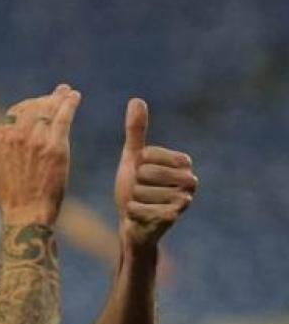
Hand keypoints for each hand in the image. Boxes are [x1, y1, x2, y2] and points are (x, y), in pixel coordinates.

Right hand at [0, 84, 81, 225]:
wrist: (26, 212)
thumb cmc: (11, 197)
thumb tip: (0, 145)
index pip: (16, 111)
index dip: (30, 105)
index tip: (39, 104)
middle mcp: (16, 134)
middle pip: (33, 106)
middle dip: (46, 99)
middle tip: (57, 94)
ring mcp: (36, 139)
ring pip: (50, 109)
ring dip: (60, 98)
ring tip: (68, 93)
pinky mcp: (55, 145)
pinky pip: (63, 117)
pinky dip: (70, 104)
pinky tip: (75, 97)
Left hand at [114, 98, 196, 248]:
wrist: (133, 223)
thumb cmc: (135, 189)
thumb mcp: (133, 158)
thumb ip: (136, 131)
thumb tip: (136, 100)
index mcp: (184, 163)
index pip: (149, 155)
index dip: (138, 166)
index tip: (142, 176)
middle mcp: (191, 180)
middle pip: (146, 173)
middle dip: (135, 184)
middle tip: (141, 193)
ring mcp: (184, 200)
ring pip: (142, 192)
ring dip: (134, 199)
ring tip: (142, 204)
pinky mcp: (173, 218)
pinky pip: (140, 208)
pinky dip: (132, 212)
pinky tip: (139, 216)